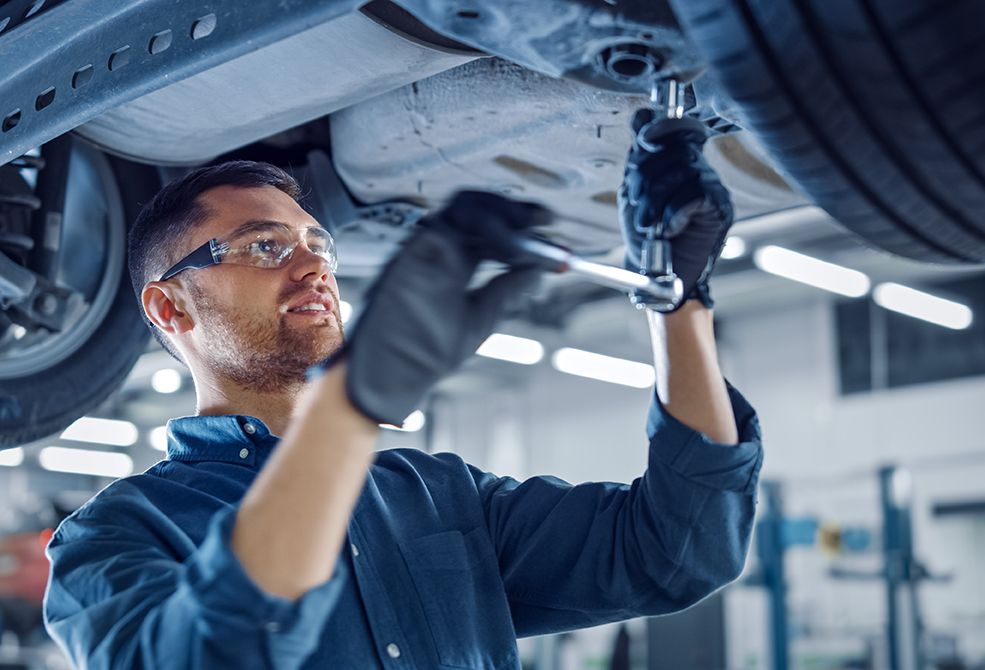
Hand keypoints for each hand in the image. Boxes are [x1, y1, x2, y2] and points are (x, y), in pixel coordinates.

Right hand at [313, 191, 548, 425]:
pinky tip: (507, 248)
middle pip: (482, 211)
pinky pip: (449, 222)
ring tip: (529, 232)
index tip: (552, 232)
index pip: (492, 231)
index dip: (522, 228)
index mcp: (457, 263)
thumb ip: (508, 290)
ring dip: (502, 215)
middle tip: (546, 220)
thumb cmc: (428, 350)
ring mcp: (426, 248)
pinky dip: (483, 227)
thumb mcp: (481, 317)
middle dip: (517, 212)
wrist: (395, 372)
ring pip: (466, 207)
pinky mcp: (413, 250)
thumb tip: (540, 269)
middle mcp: (441, 250)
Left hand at [618, 109, 733, 308]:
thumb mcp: (634, 193)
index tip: (643, 141)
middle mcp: (698, 169)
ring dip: (655, 202)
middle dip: (645, 179)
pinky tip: (668, 230)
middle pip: (672, 150)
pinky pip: (694, 195)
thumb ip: (638, 159)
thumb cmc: (646, 237)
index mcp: (678, 163)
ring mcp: (712, 186)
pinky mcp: (720, 207)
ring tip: (648, 225)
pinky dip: (673, 214)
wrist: (659, 276)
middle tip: (637, 207)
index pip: (675, 128)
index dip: (659, 130)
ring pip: (681, 172)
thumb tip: (642, 116)